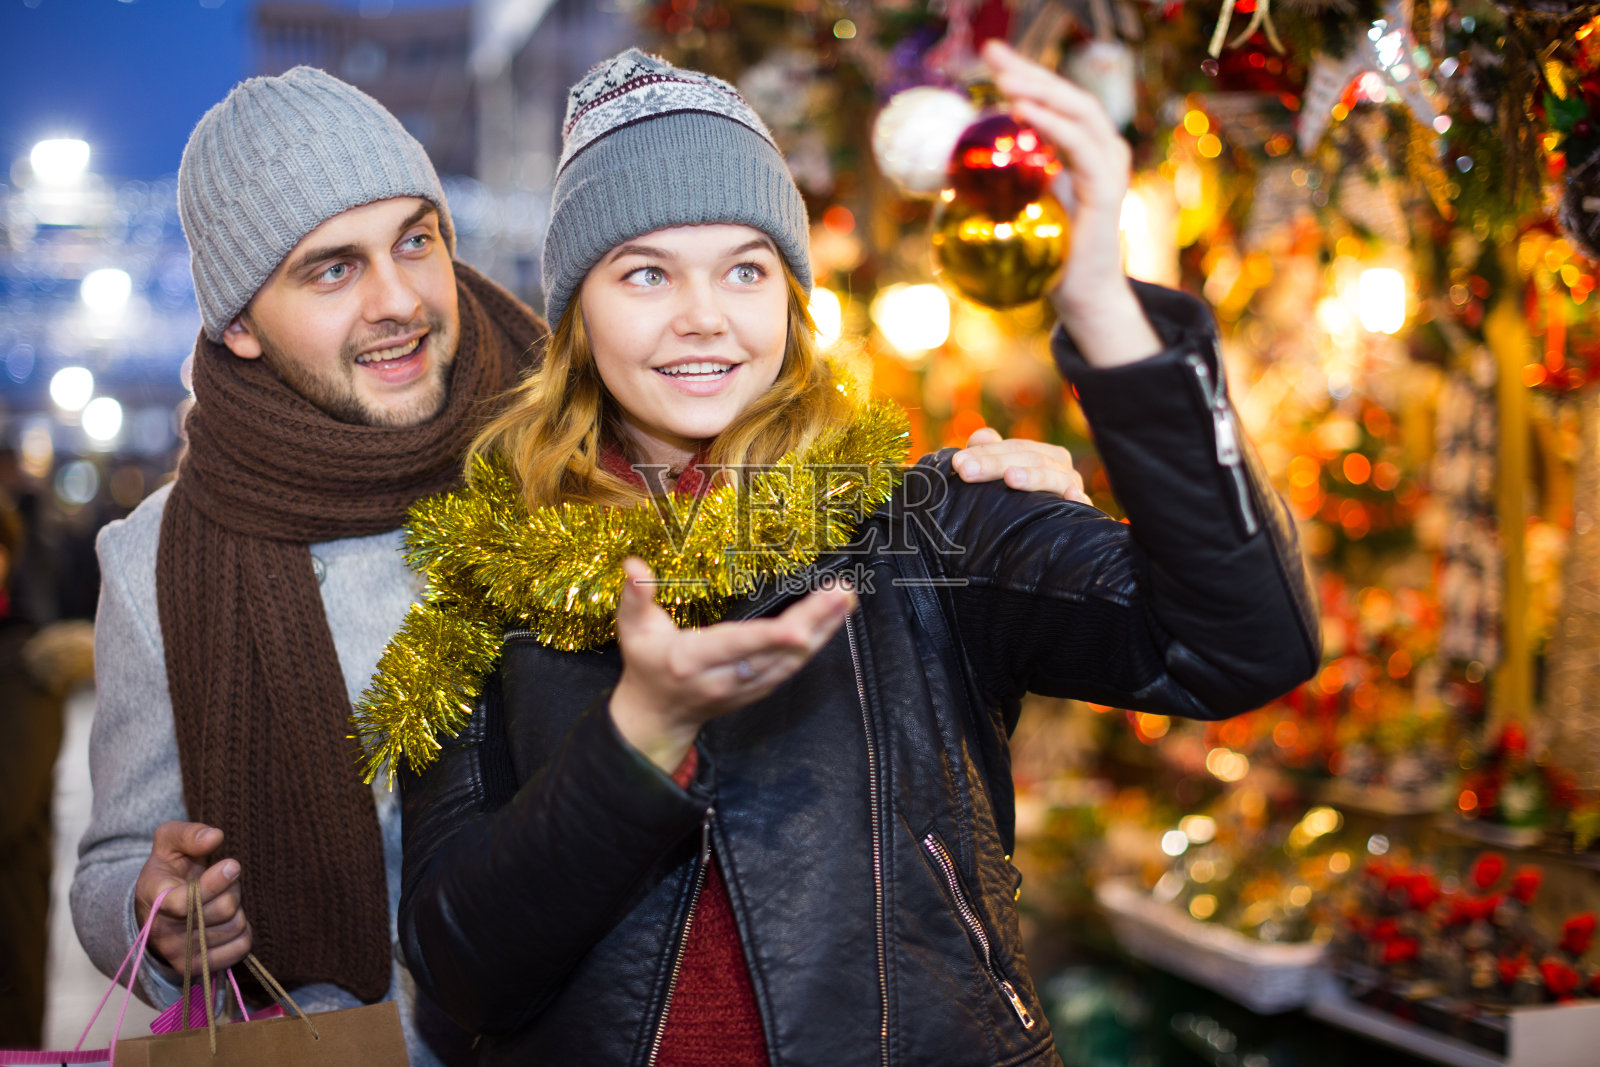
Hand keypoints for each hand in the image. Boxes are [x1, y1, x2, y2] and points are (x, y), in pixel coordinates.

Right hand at [134, 822, 251, 974]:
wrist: (154, 909)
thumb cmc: (168, 870)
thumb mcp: (169, 842)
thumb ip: (189, 834)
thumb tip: (215, 837)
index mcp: (154, 896)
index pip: (187, 902)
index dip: (215, 883)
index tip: (232, 865)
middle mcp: (162, 930)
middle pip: (224, 909)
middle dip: (232, 888)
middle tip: (222, 880)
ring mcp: (178, 953)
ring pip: (235, 926)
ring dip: (237, 909)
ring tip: (219, 900)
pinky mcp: (194, 968)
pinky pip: (240, 948)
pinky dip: (242, 931)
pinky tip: (227, 920)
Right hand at [609, 558, 854, 771]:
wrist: (657, 717)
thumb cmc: (646, 664)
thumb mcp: (632, 629)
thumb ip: (635, 597)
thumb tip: (634, 566)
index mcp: (692, 660)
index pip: (737, 646)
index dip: (770, 638)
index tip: (799, 626)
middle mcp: (725, 677)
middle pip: (777, 652)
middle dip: (813, 624)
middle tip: (841, 593)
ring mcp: (747, 687)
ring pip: (793, 661)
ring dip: (823, 630)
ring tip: (845, 599)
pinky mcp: (761, 688)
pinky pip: (794, 666)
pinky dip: (817, 643)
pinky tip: (834, 619)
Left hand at [952, 427, 1090, 503]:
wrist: (1041, 541)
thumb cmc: (1013, 502)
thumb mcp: (997, 474)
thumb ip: (987, 451)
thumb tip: (978, 436)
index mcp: (1043, 454)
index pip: (1013, 447)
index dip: (986, 452)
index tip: (958, 463)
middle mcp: (1061, 467)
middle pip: (1029, 458)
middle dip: (995, 464)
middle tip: (966, 471)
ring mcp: (1072, 487)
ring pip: (1052, 476)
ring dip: (1032, 476)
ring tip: (1010, 478)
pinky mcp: (1082, 511)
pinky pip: (1081, 504)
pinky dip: (1077, 499)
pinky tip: (1071, 497)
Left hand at [981, 39, 1160, 366]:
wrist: (1081, 296)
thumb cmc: (1050, 253)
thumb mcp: (1022, 203)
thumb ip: (1009, 175)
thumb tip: (959, 157)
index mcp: (1083, 148)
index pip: (1055, 100)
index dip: (1025, 75)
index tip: (989, 57)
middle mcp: (1102, 150)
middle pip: (1068, 95)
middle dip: (1029, 71)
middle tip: (992, 52)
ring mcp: (1109, 167)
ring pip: (1080, 111)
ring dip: (1040, 90)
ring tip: (1006, 78)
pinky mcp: (1107, 190)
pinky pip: (1082, 148)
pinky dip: (1054, 124)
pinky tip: (1024, 110)